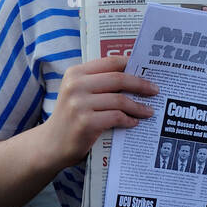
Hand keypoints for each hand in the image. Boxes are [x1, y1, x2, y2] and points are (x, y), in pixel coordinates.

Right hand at [42, 56, 157, 167]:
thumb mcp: (79, 92)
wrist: (51, 144)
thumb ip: (99, 82)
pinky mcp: (84, 122)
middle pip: (118, 79)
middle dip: (141, 84)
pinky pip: (116, 117)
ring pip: (119, 100)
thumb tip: (135, 74)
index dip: (132, 64)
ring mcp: (78, 104)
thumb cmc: (71, 116)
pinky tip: (134, 122)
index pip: (111, 62)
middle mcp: (75, 85)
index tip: (149, 69)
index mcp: (75, 73)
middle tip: (155, 90)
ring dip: (138, 106)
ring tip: (149, 111)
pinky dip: (129, 119)